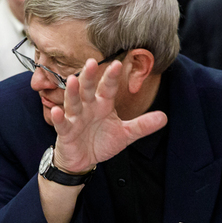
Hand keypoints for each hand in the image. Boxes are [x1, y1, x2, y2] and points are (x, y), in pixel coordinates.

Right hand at [49, 58, 166, 172]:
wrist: (83, 160)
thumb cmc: (101, 142)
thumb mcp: (125, 134)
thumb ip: (142, 125)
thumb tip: (164, 117)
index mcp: (103, 105)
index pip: (108, 88)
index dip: (112, 77)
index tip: (118, 64)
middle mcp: (88, 107)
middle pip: (88, 89)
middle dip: (89, 77)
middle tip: (91, 62)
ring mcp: (75, 118)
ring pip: (73, 102)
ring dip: (72, 92)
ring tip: (72, 80)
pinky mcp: (65, 131)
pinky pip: (61, 123)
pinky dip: (58, 118)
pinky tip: (56, 111)